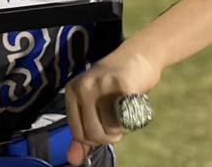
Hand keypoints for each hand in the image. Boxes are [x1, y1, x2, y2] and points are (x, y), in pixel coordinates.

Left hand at [65, 46, 161, 164]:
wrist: (138, 56)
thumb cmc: (115, 85)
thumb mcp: (94, 106)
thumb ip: (83, 133)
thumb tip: (73, 160)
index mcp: (72, 91)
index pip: (78, 134)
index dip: (94, 139)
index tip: (104, 126)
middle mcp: (83, 86)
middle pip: (92, 135)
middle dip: (109, 137)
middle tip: (117, 120)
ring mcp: (101, 84)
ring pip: (109, 130)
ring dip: (121, 128)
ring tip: (124, 108)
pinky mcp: (122, 84)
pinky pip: (127, 119)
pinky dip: (134, 117)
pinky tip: (133, 100)